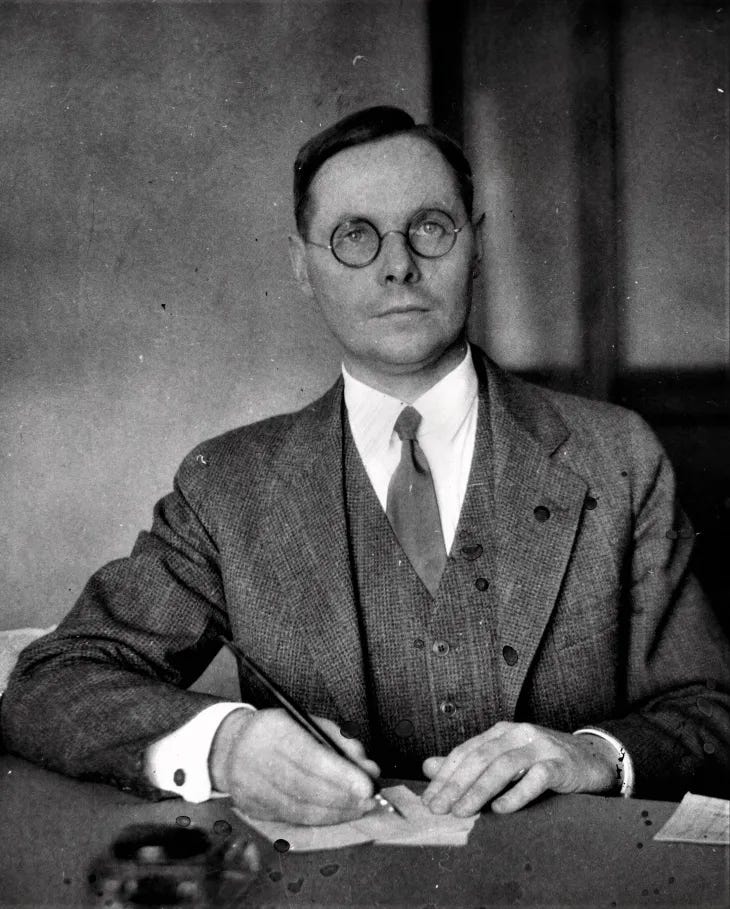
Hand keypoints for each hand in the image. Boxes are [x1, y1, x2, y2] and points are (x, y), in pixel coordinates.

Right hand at [209, 708, 379, 824]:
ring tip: (358, 808)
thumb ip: (341, 743)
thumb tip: (369, 770)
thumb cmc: (280, 731)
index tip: (367, 786)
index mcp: (272, 729)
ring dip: (335, 812)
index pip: (309, 756)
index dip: (340, 775)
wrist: (232, 745)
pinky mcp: (251, 809)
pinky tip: (336, 814)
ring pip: (299, 809)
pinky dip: (318, 819)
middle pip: (305, 787)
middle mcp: (255, 758)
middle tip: (370, 800)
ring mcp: (250, 787)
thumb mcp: (310, 723)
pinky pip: (291, 819)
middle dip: (343, 797)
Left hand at [421, 722, 616, 815]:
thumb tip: (428, 766)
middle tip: (438, 808)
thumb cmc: (543, 761)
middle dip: (456, 784)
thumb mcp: (504, 758)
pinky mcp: (561, 764)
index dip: (445, 775)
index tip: (429, 799)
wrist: (592, 759)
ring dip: (479, 790)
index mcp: (501, 731)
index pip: (466, 751)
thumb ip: (468, 764)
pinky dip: (516, 794)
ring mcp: (540, 746)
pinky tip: (500, 810)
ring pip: (503, 766)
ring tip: (462, 811)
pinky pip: (536, 778)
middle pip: (480, 757)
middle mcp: (518, 734)